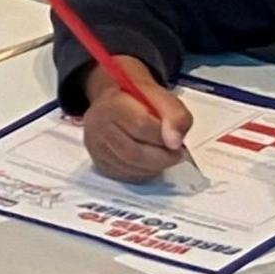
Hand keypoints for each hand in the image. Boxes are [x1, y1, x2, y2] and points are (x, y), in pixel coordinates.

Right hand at [75, 58, 193, 181]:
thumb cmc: (140, 101)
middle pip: (134, 152)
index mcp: (114, 103)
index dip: (164, 137)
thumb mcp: (163, 98)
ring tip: (164, 156)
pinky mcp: (99, 162)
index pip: (141, 125)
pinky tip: (151, 162)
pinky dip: (145, 172)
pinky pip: (126, 175)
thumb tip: (175, 143)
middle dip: (163, 158)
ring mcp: (96, 146)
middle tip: (176, 154)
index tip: (178, 143)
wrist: (116, 104)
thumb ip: (176, 116)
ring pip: (131, 167)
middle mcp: (99, 125)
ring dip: (155, 167)